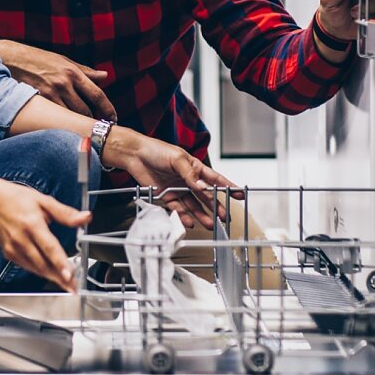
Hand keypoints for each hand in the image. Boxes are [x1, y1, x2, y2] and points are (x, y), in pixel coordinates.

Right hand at [0, 40, 117, 118]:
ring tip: (80, 129)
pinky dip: (60, 123)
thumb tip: (105, 76)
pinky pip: (54, 117)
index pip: (97, 94)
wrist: (10, 58)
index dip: (108, 109)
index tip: (113, 118)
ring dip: (75, 124)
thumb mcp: (62, 61)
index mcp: (72, 72)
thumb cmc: (38, 59)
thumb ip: (85, 71)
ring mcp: (50, 93)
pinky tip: (62, 126)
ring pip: (69, 116)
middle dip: (92, 120)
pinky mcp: (38, 100)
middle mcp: (63, 83)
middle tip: (95, 127)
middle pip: (84, 110)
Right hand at [0, 179, 92, 291]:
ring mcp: (13, 248)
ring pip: (35, 268)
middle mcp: (21, 239)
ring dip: (51, 277)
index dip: (60, 263)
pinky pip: (27, 266)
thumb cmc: (14, 198)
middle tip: (74, 286)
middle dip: (60, 277)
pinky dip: (39, 272)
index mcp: (32, 224)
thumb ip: (65, 213)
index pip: (49, 247)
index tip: (70, 275)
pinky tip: (50, 274)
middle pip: (43, 264)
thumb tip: (84, 218)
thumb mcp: (42, 200)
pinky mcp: (8, 253)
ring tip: (66, 284)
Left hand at [102, 127, 238, 228]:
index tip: (239, 195)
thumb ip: (190, 174)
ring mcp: (178, 189)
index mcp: (195, 167)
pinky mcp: (167, 197)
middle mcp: (188, 180)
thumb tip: (203, 187)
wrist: (135, 155)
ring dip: (202, 215)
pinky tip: (191, 222)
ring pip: (194, 205)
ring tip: (210, 224)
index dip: (228, 187)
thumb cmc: (156, 150)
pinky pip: (178, 209)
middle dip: (216, 207)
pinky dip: (184, 216)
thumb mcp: (177, 159)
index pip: (215, 179)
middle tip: (225, 217)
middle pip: (205, 196)